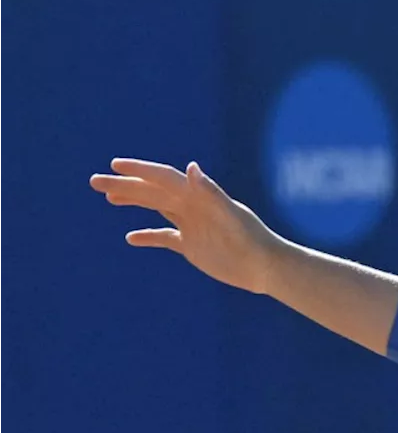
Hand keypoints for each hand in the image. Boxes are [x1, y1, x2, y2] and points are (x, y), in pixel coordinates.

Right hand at [90, 159, 282, 294]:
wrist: (267, 267)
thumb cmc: (252, 240)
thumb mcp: (229, 216)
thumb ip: (210, 192)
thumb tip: (191, 168)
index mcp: (199, 196)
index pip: (164, 178)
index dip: (140, 170)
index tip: (115, 165)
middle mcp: (194, 207)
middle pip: (154, 191)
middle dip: (126, 185)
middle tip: (96, 181)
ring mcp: (193, 225)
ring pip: (157, 208)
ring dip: (134, 201)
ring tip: (108, 197)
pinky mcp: (193, 246)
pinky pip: (166, 237)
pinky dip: (149, 235)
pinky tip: (131, 238)